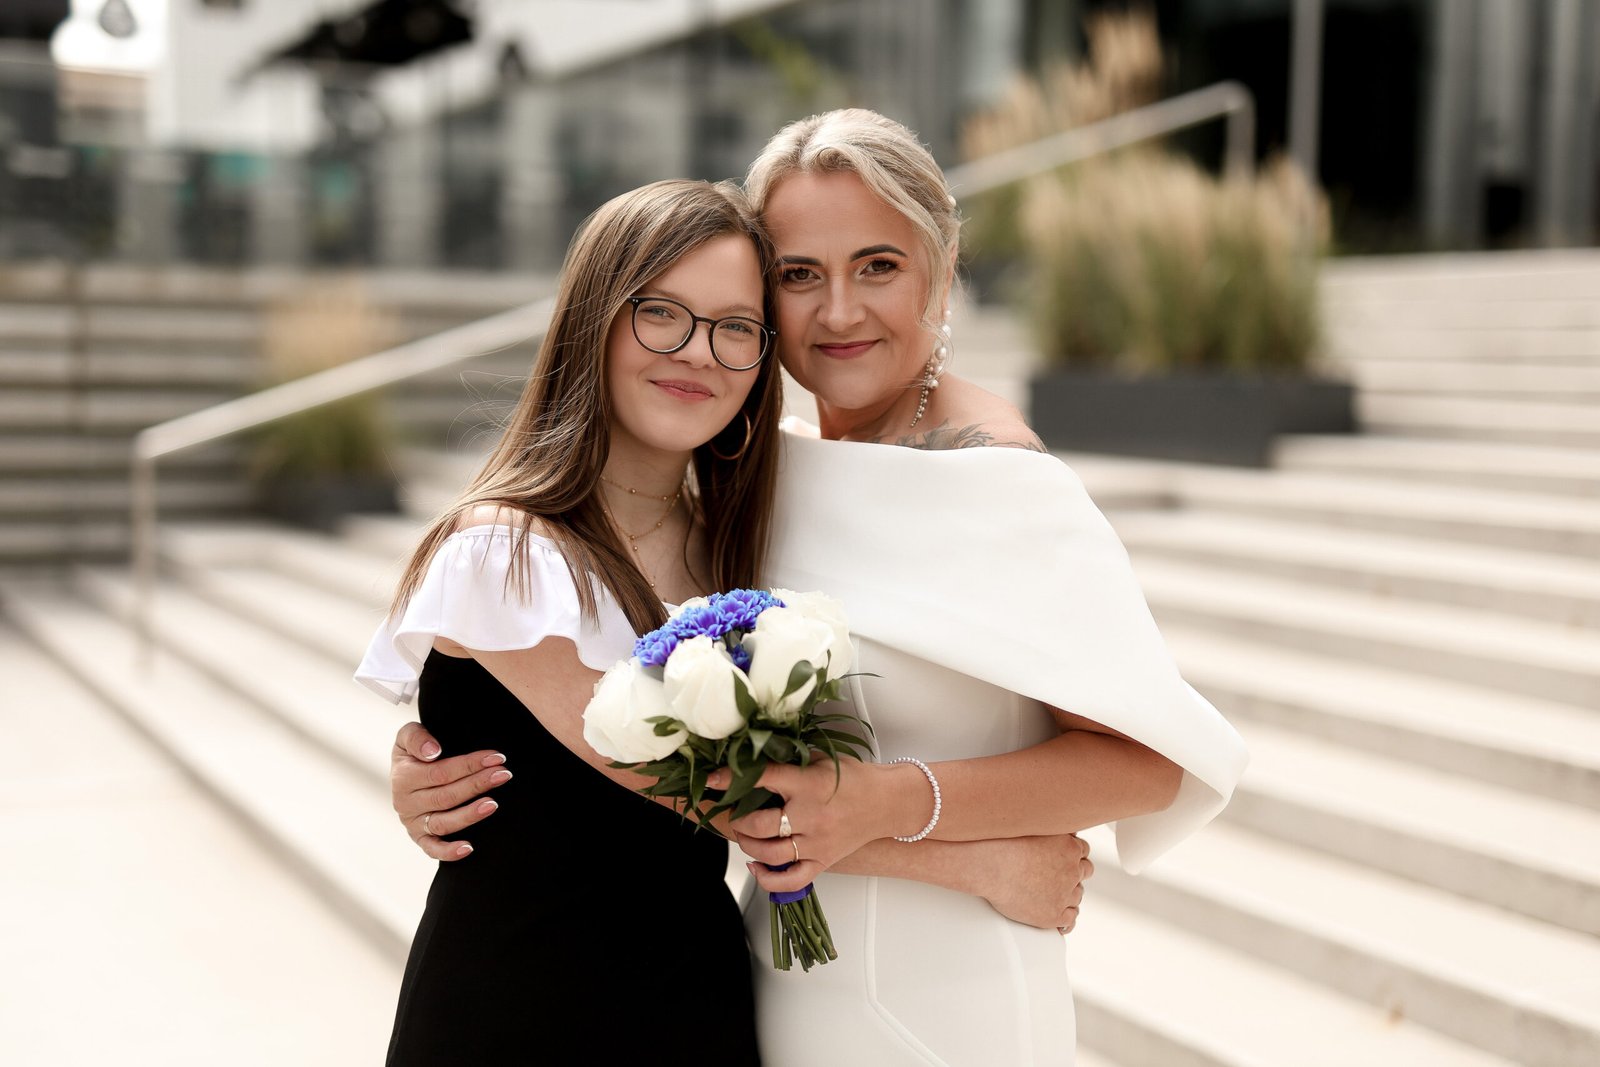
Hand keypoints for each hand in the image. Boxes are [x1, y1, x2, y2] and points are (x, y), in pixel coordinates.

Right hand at [391, 721, 512, 860]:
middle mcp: (405, 803)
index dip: (470, 765)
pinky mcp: (419, 838)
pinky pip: (432, 849)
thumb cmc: (415, 751)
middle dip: (477, 784)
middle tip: (504, 774)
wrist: (406, 771)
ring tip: (493, 804)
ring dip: (470, 814)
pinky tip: (469, 848)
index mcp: (403, 777)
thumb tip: (433, 752)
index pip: (441, 773)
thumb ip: (416, 737)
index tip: (496, 757)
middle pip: (446, 796)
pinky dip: (449, 852)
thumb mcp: (408, 735)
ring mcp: (413, 823)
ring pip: (443, 823)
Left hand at [712, 758, 901, 879]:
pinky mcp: (823, 861)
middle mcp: (810, 816)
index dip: (732, 778)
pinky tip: (756, 866)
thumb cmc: (854, 779)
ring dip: (748, 845)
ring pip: (770, 853)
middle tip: (734, 813)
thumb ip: (790, 761)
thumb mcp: (821, 760)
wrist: (887, 802)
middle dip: (738, 819)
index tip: (712, 779)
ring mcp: (816, 843)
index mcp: (808, 784)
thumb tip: (753, 759)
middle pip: (760, 825)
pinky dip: (768, 879)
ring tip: (745, 835)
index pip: (763, 779)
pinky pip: (791, 880)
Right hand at [972, 833, 1093, 931]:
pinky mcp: (1054, 915)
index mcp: (1069, 847)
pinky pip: (1070, 919)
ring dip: (1069, 894)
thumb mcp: (1031, 823)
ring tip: (1052, 895)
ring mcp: (1065, 893)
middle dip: (1073, 872)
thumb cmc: (1003, 842)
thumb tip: (1051, 818)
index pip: (1082, 850)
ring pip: (1077, 895)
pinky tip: (1059, 919)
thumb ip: (1047, 824)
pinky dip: (1065, 919)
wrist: (989, 866)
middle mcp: (1072, 870)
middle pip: (1085, 871)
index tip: (1063, 857)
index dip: (1072, 854)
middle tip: (1058, 875)